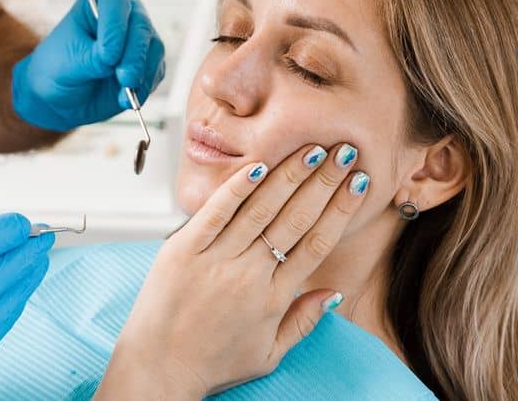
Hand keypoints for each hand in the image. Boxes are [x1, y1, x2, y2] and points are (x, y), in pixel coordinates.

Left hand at [11, 0, 165, 130]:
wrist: (63, 96)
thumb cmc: (60, 68)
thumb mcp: (70, 62)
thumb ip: (94, 58)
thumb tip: (116, 61)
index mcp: (99, 1)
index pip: (116, 3)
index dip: (115, 28)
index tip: (107, 56)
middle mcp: (125, 14)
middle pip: (141, 25)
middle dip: (134, 55)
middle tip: (125, 79)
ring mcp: (139, 38)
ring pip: (154, 48)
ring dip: (142, 73)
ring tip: (123, 92)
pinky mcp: (148, 62)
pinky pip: (157, 71)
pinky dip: (145, 86)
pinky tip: (127, 98)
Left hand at [100, 143, 369, 399]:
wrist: (158, 368)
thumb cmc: (212, 362)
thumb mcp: (268, 354)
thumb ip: (302, 321)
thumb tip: (333, 292)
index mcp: (274, 299)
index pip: (316, 243)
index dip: (340, 210)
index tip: (358, 183)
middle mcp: (249, 275)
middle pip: (295, 218)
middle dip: (323, 181)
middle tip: (344, 151)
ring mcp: (216, 259)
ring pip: (260, 209)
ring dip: (289, 175)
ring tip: (311, 148)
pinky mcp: (183, 249)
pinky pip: (214, 212)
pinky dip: (237, 188)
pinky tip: (258, 164)